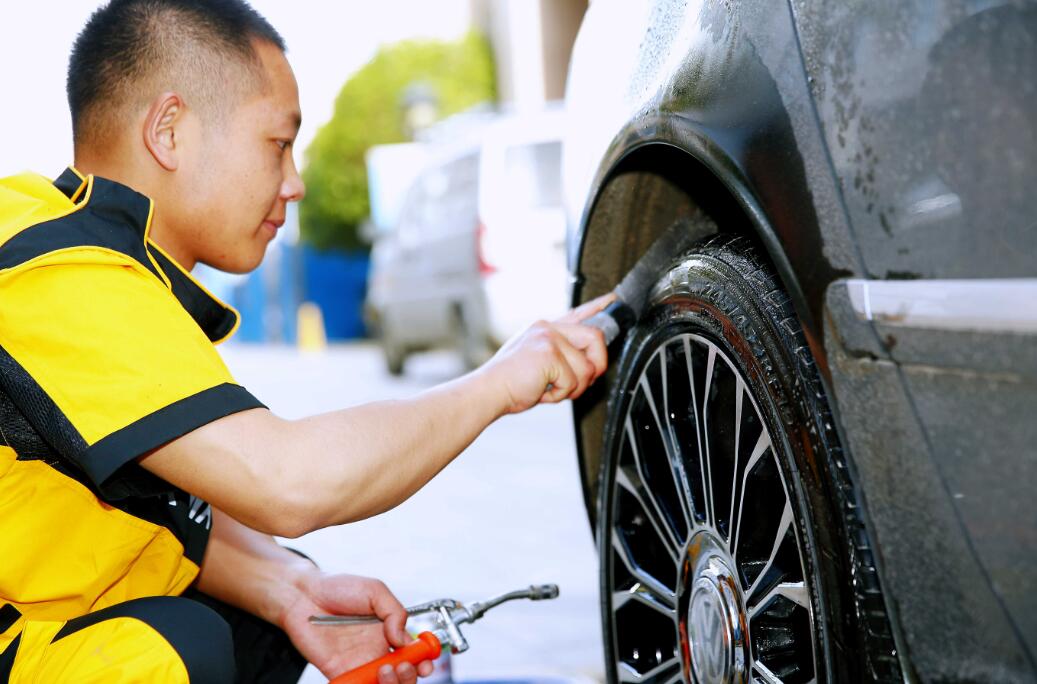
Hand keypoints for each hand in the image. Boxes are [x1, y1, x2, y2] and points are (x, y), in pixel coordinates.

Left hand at [280, 571, 434, 682]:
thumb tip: (404, 639)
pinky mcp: (339, 673)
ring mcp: (358, 664)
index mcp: (388, 632)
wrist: (302, 594)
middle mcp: (375, 651)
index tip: (426, 662)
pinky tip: (367, 679)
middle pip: (401, 676)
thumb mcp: (374, 590)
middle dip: (408, 676)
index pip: (412, 654)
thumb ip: (395, 612)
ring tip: (385, 670)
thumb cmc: (336, 588)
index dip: (423, 661)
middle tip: (402, 665)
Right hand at [482, 293, 614, 413]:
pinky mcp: (549, 353)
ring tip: (549, 389)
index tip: (613, 298)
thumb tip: (588, 365)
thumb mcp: (536, 363)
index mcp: (544, 329)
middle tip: (579, 383)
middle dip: (596, 366)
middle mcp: (548, 328)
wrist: (487, 391)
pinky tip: (541, 391)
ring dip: (572, 388)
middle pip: (595, 337)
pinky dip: (560, 395)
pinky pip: (573, 382)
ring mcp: (549, 338)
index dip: (597, 306)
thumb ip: (560, 357)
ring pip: (587, 368)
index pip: (576, 313)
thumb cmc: (509, 382)